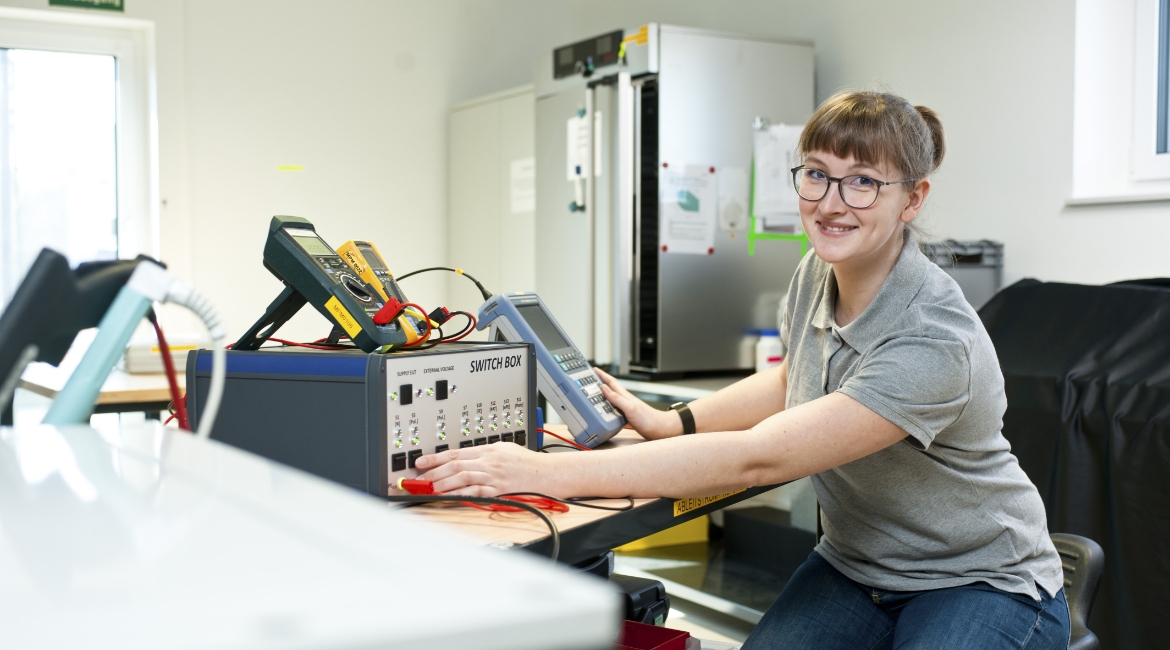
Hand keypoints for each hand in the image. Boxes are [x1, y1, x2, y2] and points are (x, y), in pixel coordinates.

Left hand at [414, 442, 556, 496]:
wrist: (546, 473)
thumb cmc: (527, 462)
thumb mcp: (504, 449)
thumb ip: (485, 453)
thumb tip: (465, 457)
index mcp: (488, 450)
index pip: (455, 453)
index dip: (435, 458)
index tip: (421, 463)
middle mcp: (488, 461)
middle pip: (455, 465)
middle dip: (434, 472)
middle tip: (420, 479)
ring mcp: (493, 476)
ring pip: (462, 477)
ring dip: (443, 483)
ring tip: (429, 488)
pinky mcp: (498, 489)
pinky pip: (475, 492)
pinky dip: (460, 494)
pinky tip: (449, 498)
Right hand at [595, 368, 679, 439]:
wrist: (660, 429)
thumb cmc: (648, 419)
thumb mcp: (630, 408)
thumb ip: (617, 398)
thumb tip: (604, 388)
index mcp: (625, 396)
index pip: (612, 382)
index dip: (603, 375)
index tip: (595, 369)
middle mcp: (625, 400)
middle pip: (611, 388)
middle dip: (601, 382)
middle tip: (592, 379)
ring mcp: (627, 407)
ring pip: (613, 398)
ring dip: (604, 394)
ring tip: (595, 393)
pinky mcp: (628, 416)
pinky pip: (615, 408)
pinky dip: (608, 407)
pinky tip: (606, 410)